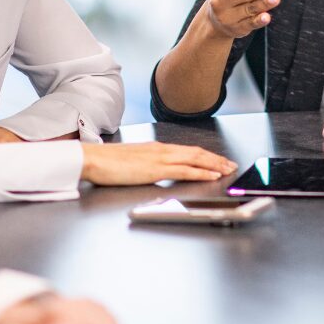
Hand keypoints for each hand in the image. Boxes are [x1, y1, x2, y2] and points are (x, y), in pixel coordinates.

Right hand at [81, 142, 237, 185]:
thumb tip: (156, 171)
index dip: (206, 155)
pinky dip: (201, 172)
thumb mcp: (133, 162)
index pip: (187, 150)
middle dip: (216, 159)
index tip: (218, 160)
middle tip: (231, 164)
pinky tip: (212, 175)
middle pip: (196, 152)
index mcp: (156, 148)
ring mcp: (160, 158)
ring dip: (214, 164)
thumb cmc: (107, 162)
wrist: (92, 159)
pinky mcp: (156, 169)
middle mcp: (161, 150)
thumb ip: (147, 165)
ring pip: (195, 159)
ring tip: (228, 170)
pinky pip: (184, 170)